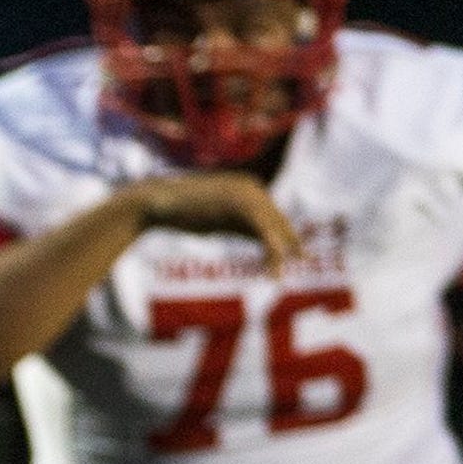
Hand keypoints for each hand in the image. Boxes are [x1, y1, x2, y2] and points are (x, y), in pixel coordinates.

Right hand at [120, 173, 302, 266]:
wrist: (157, 204)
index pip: (273, 215)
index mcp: (248, 187)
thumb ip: (243, 226)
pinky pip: (262, 230)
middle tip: (305, 261)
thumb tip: (264, 240)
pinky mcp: (239, 203)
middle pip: (277, 220)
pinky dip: (270, 252)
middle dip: (291, 243)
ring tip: (280, 277)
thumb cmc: (183, 214)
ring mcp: (246, 192)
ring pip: (272, 226)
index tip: (299, 254)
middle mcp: (251, 186)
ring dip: (280, 253)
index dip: (287, 235)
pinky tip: (271, 271)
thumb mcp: (220, 221)